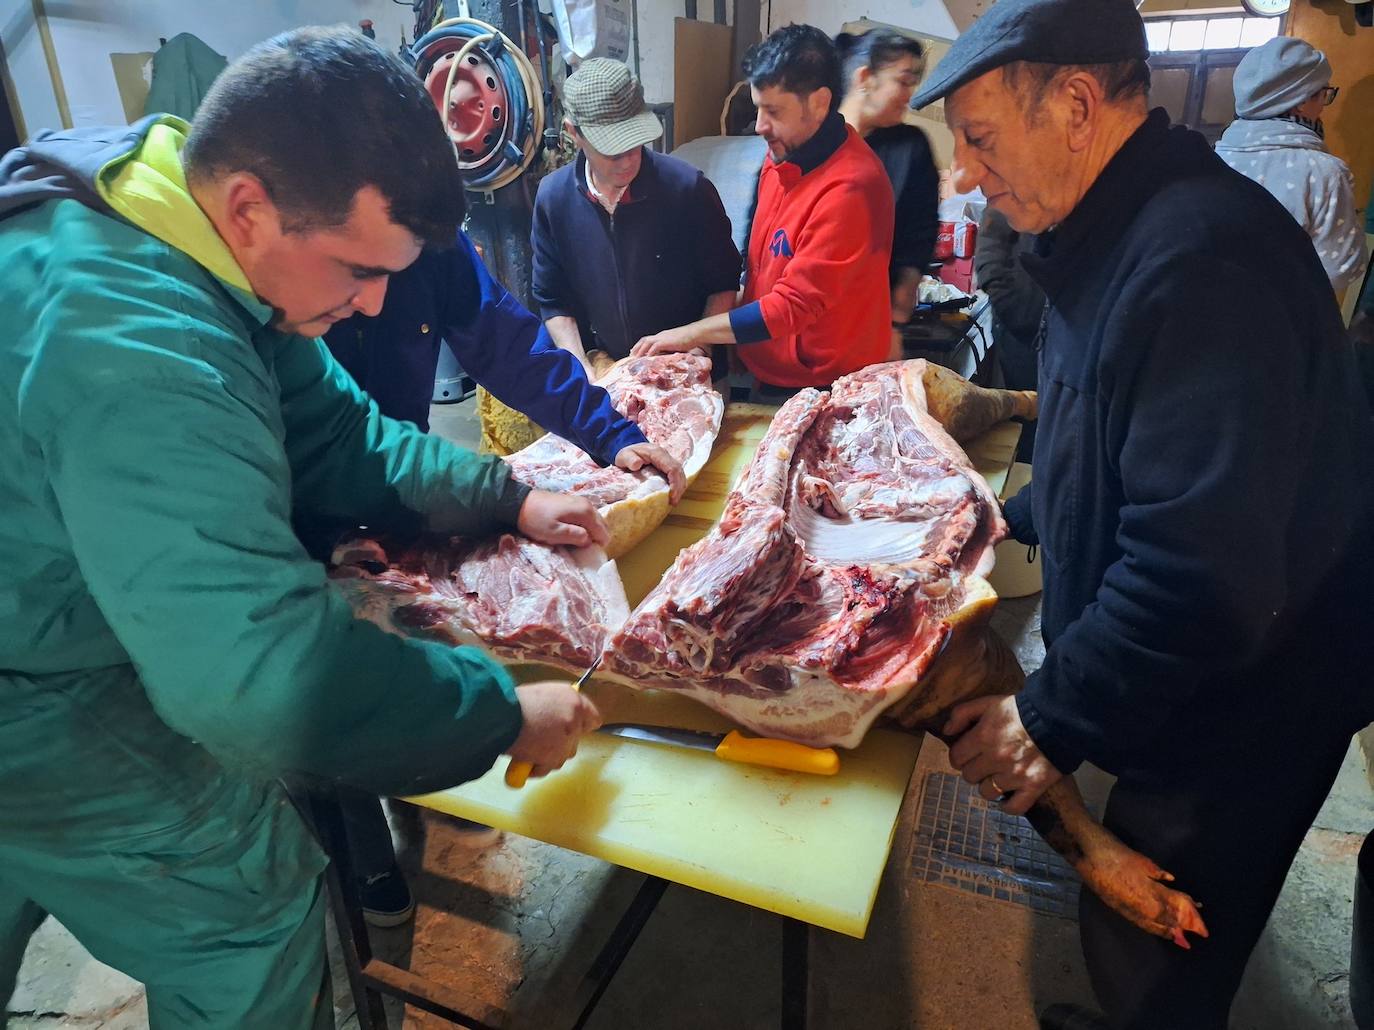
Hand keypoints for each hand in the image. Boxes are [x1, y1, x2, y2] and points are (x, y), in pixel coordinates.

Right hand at [506, 681, 602, 777]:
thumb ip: (557, 706)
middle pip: (575, 741)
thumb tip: (559, 717)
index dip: (580, 725)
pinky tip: (523, 758)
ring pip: (561, 756)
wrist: (501, 715)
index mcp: (574, 700)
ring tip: (528, 747)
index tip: (569, 727)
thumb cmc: (515, 701)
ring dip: (547, 756)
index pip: (592, 719)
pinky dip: (535, 767)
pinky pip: (546, 768)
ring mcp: (566, 741)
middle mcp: (575, 720)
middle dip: (560, 742)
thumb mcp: (542, 694)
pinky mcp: (554, 758)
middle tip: (541, 737)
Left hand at [517, 490, 609, 548]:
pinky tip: (574, 532)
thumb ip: (575, 537)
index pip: (603, 532)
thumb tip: (589, 541)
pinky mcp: (573, 502)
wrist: (520, 503)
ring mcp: (581, 501)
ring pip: (595, 521)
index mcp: (585, 512)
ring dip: (591, 532)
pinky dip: (586, 526)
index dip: (597, 545)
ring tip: (577, 542)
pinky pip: (588, 517)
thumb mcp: (554, 533)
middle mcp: (587, 504)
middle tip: (582, 549)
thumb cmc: (537, 520)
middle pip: (602, 526)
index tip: (586, 553)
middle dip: (596, 538)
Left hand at [615, 442, 685, 503]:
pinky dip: (677, 486)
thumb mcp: (624, 456)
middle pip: (679, 471)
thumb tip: (637, 464)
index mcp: (656, 453)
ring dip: (679, 488)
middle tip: (674, 502)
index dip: (675, 482)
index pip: (672, 468)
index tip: (672, 495)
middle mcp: (665, 455)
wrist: (628, 451)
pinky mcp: (667, 466)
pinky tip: (672, 495)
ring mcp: (667, 460)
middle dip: (679, 487)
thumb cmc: (626, 455)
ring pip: (680, 474)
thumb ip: (629, 459)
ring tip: (674, 501)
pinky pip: (676, 475)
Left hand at [631, 326, 703, 356]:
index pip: (648, 339)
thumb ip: (671, 348)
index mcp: (662, 336)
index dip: (641, 345)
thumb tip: (669, 355)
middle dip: (636, 348)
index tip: (635, 351)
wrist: (695, 333)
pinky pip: (654, 347)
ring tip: (635, 359)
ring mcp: (662, 338)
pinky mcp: (665, 342)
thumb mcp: (677, 344)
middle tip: (631, 356)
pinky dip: (648, 353)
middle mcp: (660, 336)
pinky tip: (646, 359)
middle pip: (644, 340)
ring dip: (640, 351)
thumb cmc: (689, 339)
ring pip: (646, 343)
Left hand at [944, 694, 1062, 815]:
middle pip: (969, 776)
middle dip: (974, 769)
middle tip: (985, 763)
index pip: (956, 758)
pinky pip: (1014, 807)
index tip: (968, 754)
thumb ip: (962, 713)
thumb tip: (947, 731)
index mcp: (983, 737)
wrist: (1059, 718)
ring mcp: (1015, 775)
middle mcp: (996, 758)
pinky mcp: (1033, 786)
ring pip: (987, 793)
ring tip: (998, 776)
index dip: (960, 756)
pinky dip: (1009, 805)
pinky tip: (1009, 796)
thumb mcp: (989, 702)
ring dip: (990, 786)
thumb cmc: (1022, 710)